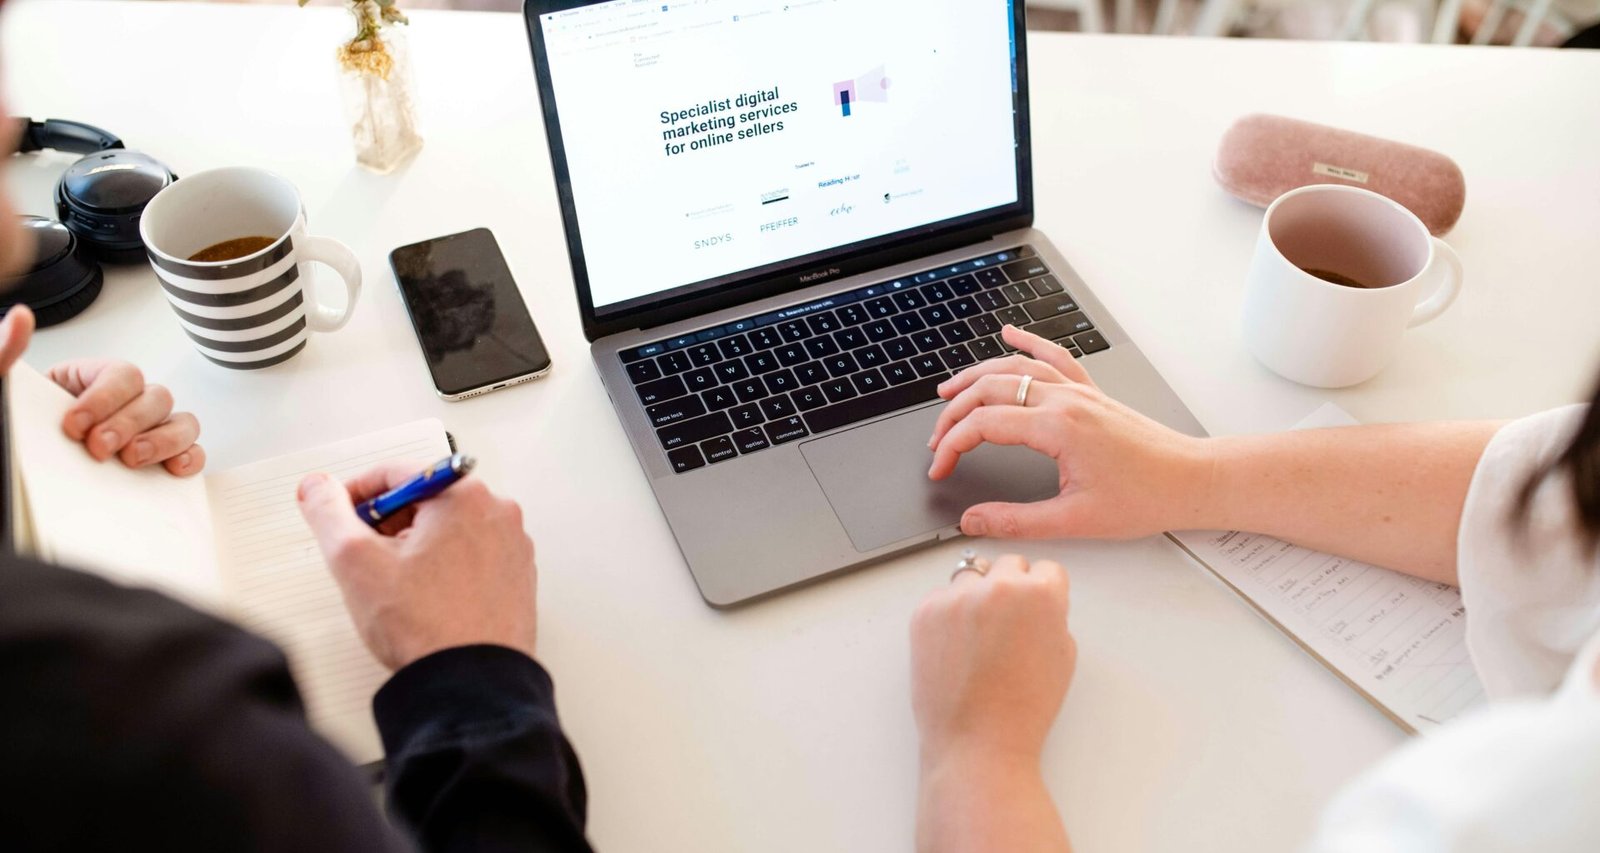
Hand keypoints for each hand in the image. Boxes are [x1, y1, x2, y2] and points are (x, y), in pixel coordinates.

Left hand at [0, 305, 205, 475]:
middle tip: (99, 448)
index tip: (74, 425)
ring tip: (131, 460)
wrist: (18, 459)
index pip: (123, 375)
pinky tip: (171, 469)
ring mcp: (148, 431)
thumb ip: (5, 352)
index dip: (106, 399)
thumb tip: (19, 317)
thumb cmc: (18, 422)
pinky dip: (190, 458)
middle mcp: (128, 401)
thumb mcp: (6, 387)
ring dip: (163, 441)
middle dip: (130, 424)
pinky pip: (192, 452)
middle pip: (157, 398)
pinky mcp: (159, 460)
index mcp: (94, 378)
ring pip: (183, 423)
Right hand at [296, 463, 538, 670]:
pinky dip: (443, 568)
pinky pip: (471, 557)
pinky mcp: (517, 577)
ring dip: (414, 548)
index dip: (355, 495)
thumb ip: (328, 513)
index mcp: (465, 495)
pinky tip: (426, 600)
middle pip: (425, 500)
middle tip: (366, 559)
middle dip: (387, 524)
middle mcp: (498, 513)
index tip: (337, 515)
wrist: (471, 684)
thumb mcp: (355, 561)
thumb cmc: (424, 626)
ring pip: (447, 530)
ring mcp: (512, 546)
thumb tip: (318, 487)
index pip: (397, 474)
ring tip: (397, 587)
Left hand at [910, 553, 1074, 769]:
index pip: (1046, 569)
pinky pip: (941, 597)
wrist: (978, 741)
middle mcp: (998, 587)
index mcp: (1040, 594)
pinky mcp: (925, 611)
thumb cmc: (1024, 707)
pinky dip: (948, 614)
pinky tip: (956, 647)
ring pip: (971, 577)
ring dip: (977, 596)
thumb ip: (1052, 616)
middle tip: (1006, 624)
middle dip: (1011, 588)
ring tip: (978, 637)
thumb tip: (1036, 602)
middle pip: (1008, 565)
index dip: (1043, 593)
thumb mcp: (1063, 656)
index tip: (1034, 610)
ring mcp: (956, 597)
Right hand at [926, 324, 1210, 539]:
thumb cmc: (1146, 497)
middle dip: (954, 412)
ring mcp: (1079, 392)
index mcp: (1057, 427)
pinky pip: (1054, 356)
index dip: (952, 445)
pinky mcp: (1092, 393)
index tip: (940, 468)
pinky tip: (1010, 334)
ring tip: (950, 390)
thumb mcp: (1075, 520)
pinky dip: (1028, 342)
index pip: (983, 425)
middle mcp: (1065, 400)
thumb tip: (973, 521)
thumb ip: (1016, 521)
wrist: (1192, 480)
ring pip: (1016, 368)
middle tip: (937, 438)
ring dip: (977, 375)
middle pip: (991, 389)